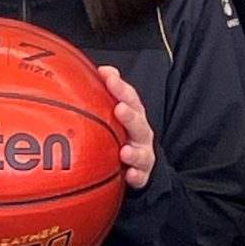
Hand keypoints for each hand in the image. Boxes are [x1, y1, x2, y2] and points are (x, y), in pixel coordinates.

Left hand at [99, 67, 155, 189]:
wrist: (139, 164)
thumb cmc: (122, 133)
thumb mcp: (118, 112)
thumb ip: (111, 93)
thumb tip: (102, 69)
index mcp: (134, 115)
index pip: (129, 98)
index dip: (120, 87)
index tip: (108, 76)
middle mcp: (141, 133)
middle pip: (138, 123)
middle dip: (130, 115)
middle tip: (120, 108)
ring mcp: (143, 154)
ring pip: (142, 152)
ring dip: (134, 152)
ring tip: (125, 151)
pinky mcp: (143, 174)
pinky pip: (141, 176)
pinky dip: (136, 176)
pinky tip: (130, 175)